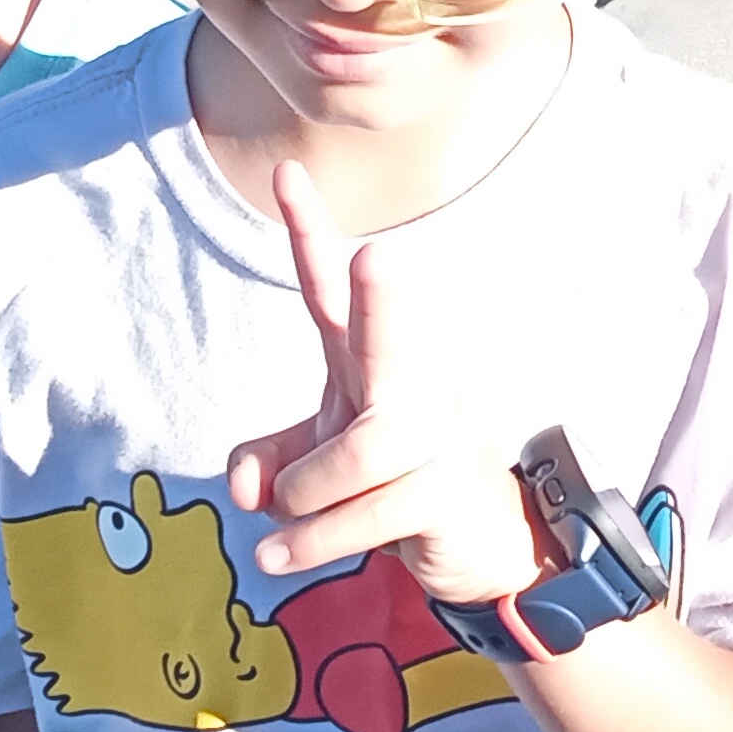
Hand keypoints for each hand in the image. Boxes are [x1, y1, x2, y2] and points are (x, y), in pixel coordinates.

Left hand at [227, 160, 544, 603]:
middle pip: (388, 338)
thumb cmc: (398, 486)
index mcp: (373, 362)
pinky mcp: (445, 492)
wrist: (487, 547)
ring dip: (305, 497)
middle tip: (373, 260)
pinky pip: (366, 512)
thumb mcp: (320, 466)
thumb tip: (245, 487)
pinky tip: (279, 556)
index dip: (311, 233)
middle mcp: (410, 386)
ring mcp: (436, 437)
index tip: (287, 175)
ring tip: (285, 522)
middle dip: (382, 300)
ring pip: (354, 455)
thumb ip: (273, 462)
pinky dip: (314, 540)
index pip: (332, 291)